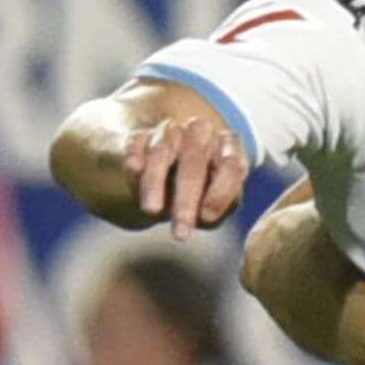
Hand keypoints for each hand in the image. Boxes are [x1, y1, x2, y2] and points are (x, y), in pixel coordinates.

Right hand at [124, 107, 248, 239]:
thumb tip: (206, 214)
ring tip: (152, 210)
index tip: (206, 218)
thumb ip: (219, 207)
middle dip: (186, 200)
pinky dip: (135, 155)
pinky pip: (137, 143)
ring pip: (162, 152)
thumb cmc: (201, 193)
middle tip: (180, 233)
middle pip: (194, 162)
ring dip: (155, 182)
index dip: (220, 192)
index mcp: (227, 147)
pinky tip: (133, 167)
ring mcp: (171, 131)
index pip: (231, 165)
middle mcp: (201, 133)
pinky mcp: (141, 135)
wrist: (165, 176)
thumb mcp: (216, 203)